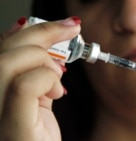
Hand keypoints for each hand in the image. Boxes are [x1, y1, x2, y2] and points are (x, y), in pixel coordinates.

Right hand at [0, 16, 80, 140]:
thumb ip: (36, 74)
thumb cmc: (41, 135)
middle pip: (5, 51)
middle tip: (71, 31)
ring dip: (45, 61)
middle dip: (44, 34)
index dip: (31, 30)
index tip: (63, 25)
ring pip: (9, 63)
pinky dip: (47, 78)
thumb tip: (46, 46)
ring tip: (59, 77)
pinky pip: (24, 87)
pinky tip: (57, 91)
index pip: (2, 48)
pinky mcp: (12, 127)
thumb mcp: (37, 98)